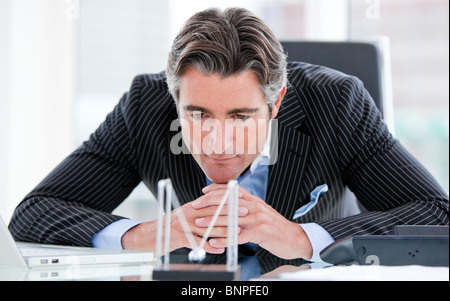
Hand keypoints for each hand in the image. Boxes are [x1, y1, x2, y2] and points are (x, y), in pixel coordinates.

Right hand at [121, 189, 247, 253]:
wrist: (148, 236)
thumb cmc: (170, 228)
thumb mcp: (186, 217)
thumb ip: (201, 213)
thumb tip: (219, 212)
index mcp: (191, 207)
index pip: (212, 201)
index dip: (229, 200)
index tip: (243, 201)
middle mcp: (187, 213)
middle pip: (213, 211)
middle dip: (231, 213)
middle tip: (246, 215)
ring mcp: (182, 224)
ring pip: (207, 227)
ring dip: (224, 230)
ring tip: (238, 233)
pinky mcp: (177, 237)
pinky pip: (196, 242)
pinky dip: (209, 246)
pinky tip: (220, 249)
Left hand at [194, 184, 312, 259]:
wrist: (295, 238)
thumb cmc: (275, 227)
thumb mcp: (261, 211)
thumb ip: (247, 206)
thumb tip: (231, 203)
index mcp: (254, 200)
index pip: (232, 190)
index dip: (216, 190)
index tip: (203, 192)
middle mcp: (255, 206)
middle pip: (228, 201)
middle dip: (209, 204)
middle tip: (195, 207)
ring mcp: (258, 218)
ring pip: (230, 218)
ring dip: (212, 221)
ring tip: (200, 224)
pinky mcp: (260, 232)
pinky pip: (238, 235)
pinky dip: (225, 239)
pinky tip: (215, 242)